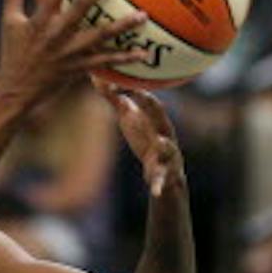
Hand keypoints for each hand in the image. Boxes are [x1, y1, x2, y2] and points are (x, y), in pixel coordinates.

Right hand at [0, 0, 149, 108]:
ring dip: (123, 26)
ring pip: (101, 36)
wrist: (17, 90)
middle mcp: (57, 34)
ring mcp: (71, 52)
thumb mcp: (9, 22)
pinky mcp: (80, 67)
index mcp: (40, 21)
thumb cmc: (13, 53)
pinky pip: (106, 61)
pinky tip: (144, 53)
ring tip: (143, 15)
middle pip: (83, 7)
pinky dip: (125, 58)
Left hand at [94, 80, 184, 197]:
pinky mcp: (165, 176)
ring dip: (166, 145)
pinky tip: (156, 192)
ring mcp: (168, 156)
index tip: (125, 80)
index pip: (151, 104)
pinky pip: (162, 181)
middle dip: (154, 108)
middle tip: (143, 95)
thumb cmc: (146, 140)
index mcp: (157, 122)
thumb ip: (120, 102)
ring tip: (161, 142)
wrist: (163, 175)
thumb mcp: (131, 120)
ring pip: (169, 149)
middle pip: (162, 120)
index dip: (139, 92)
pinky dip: (159, 186)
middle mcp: (166, 136)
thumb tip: (101, 79)